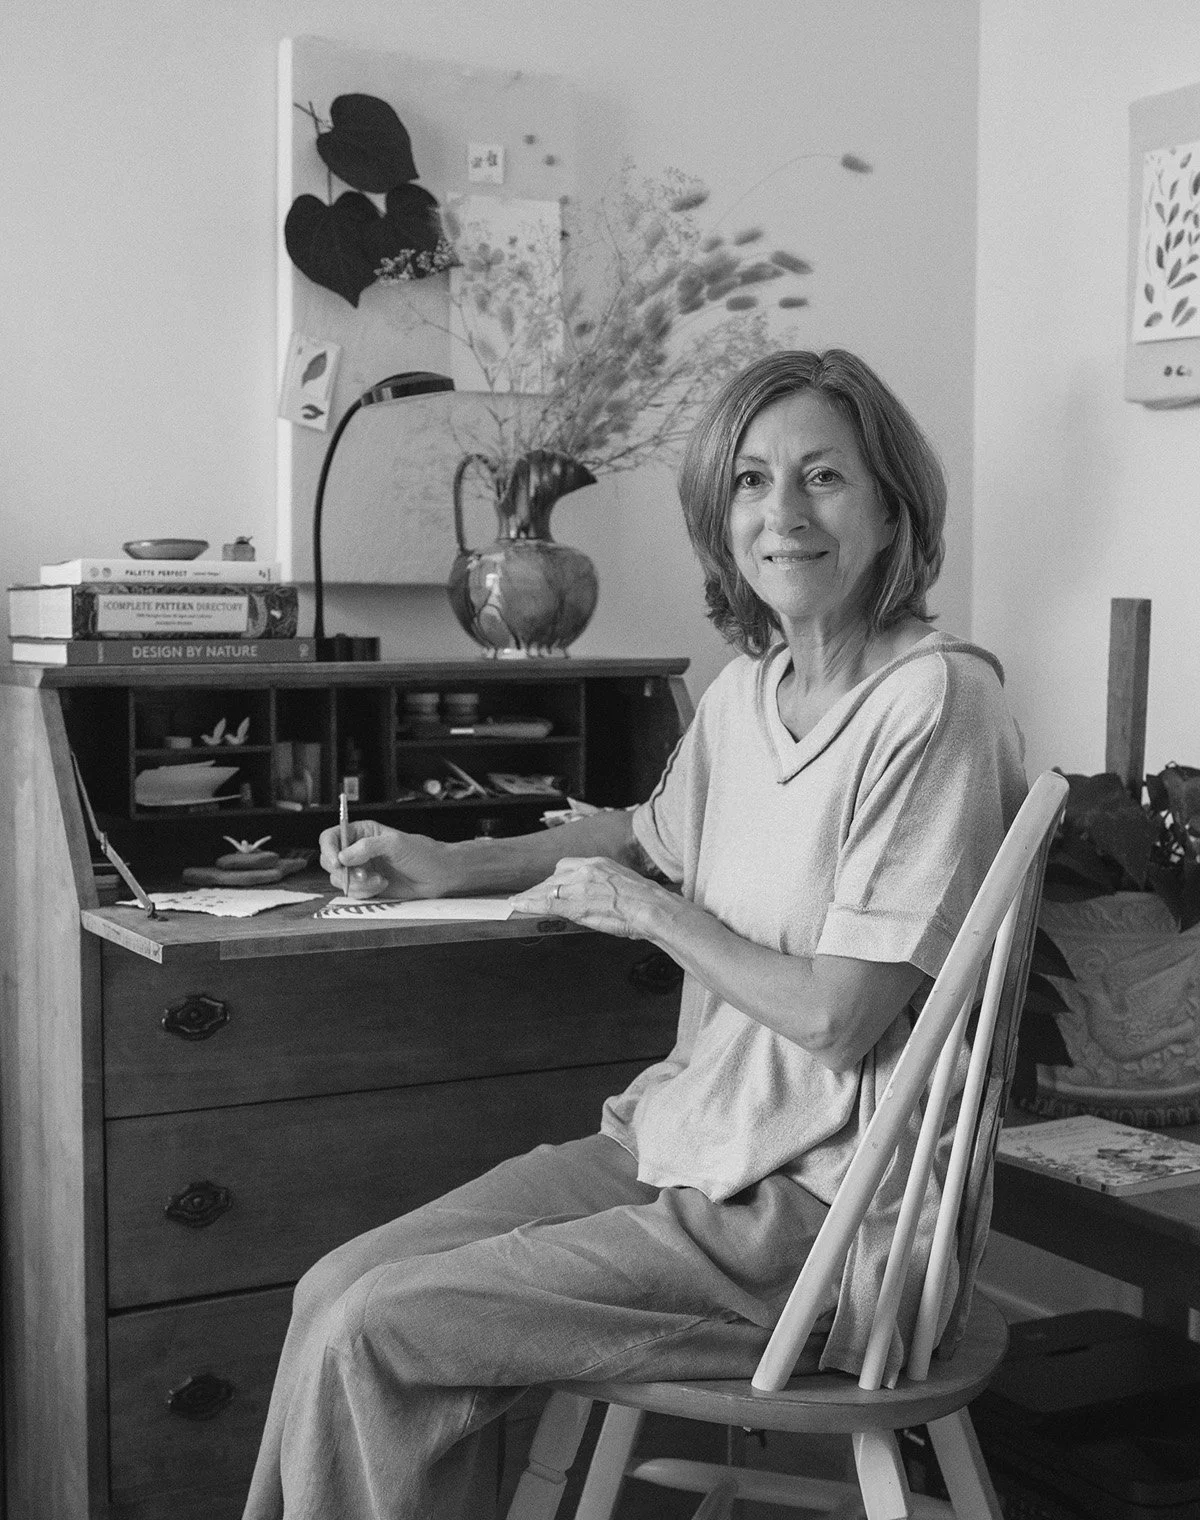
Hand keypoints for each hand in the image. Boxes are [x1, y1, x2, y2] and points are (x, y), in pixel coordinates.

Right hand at [317, 820, 458, 900]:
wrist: (438, 875)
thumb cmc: (422, 853)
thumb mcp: (395, 844)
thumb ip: (367, 847)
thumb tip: (343, 856)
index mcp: (362, 832)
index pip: (331, 837)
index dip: (328, 849)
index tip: (337, 862)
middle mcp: (358, 850)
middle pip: (330, 861)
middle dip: (344, 872)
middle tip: (363, 875)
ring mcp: (361, 869)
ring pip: (340, 880)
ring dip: (358, 884)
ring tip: (379, 880)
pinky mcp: (367, 886)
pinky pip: (353, 893)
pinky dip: (365, 892)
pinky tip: (383, 885)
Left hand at [508, 855, 671, 939]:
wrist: (652, 908)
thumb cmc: (646, 901)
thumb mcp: (625, 883)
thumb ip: (607, 886)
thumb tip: (600, 896)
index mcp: (599, 863)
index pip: (567, 866)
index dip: (555, 878)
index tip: (549, 884)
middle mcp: (585, 869)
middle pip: (554, 877)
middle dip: (542, 888)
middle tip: (529, 896)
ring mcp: (578, 886)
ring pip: (547, 889)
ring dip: (532, 896)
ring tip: (519, 902)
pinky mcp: (574, 903)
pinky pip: (546, 903)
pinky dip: (529, 904)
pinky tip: (518, 905)